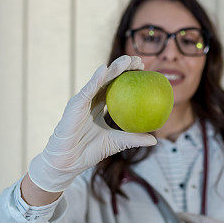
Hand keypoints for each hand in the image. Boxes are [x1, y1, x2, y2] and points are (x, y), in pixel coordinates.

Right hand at [27, 55, 157, 191]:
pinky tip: (105, 69)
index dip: (129, 77)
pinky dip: (95, 79)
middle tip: (139, 61)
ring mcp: (83, 100)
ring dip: (113, 68)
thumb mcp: (117, 143)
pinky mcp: (74, 104)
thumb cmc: (89, 152)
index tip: (144, 71)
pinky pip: (87, 90)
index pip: (116, 87)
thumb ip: (134, 138)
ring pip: (99, 80)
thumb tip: (155, 139)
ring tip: (127, 60)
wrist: (68, 162)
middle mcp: (91, 100)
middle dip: (124, 67)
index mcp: (99, 106)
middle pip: (109, 79)